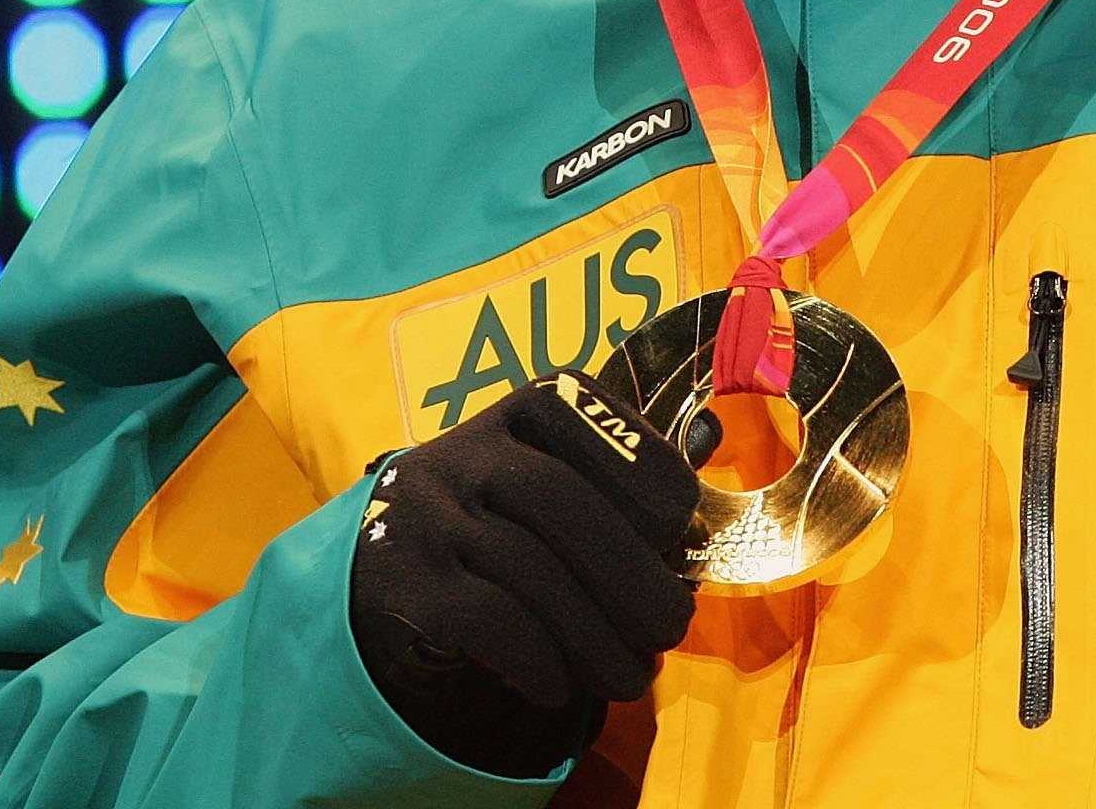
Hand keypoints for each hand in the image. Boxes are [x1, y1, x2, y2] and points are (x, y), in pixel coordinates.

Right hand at [347, 368, 709, 776]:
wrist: (386, 559)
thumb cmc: (509, 518)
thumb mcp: (561, 475)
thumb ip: (626, 475)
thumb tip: (708, 466)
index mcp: (523, 408)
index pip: (591, 420)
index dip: (646, 480)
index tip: (677, 534)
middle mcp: (465, 448)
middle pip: (560, 501)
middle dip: (630, 575)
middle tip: (671, 629)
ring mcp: (426, 512)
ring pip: (526, 569)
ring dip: (594, 639)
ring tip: (630, 678)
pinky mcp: (404, 579)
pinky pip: (485, 618)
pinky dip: (536, 658)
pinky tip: (560, 687)